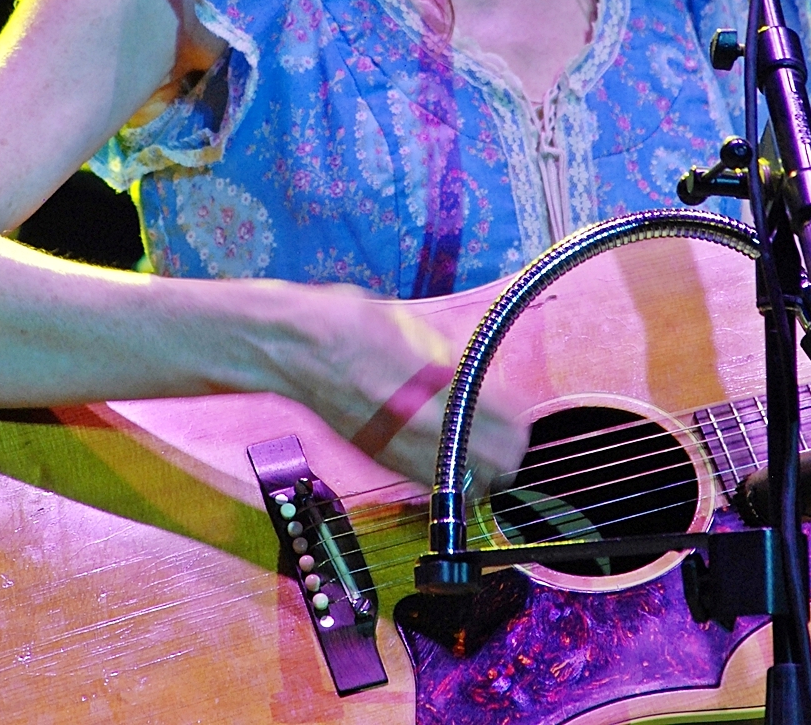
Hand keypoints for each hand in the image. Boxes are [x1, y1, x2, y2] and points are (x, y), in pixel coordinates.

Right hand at [263, 284, 526, 491]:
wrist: (291, 346)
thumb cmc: (349, 322)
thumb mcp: (412, 327)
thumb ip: (451, 360)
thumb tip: (480, 378)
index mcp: (434, 383)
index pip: (506, 427)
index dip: (519, 421)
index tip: (518, 411)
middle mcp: (418, 423)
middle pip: (496, 468)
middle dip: (507, 451)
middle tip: (506, 431)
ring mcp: (396, 446)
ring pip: (466, 486)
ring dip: (479, 468)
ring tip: (476, 443)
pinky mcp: (377, 456)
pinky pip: (430, 482)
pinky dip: (446, 474)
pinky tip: (442, 448)